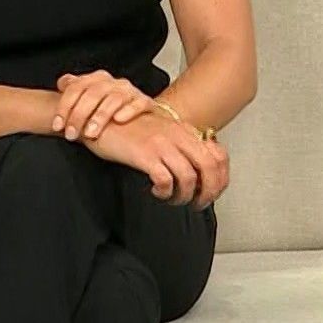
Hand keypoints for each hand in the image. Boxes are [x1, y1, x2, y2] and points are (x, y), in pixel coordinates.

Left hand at [52, 71, 152, 140]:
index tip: (57, 125)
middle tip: (71, 134)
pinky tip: (118, 120)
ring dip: (100, 116)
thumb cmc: (112, 109)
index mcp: (97, 79)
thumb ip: (76, 90)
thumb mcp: (91, 99)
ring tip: (91, 133)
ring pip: (114, 99)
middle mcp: (113, 83)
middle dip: (79, 115)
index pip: (76, 87)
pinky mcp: (145, 102)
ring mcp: (130, 92)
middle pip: (93, 93)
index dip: (64, 107)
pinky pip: (138, 103)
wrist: (142, 115)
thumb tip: (62, 83)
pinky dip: (128, 110)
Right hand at [83, 107, 229, 209]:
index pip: (219, 155)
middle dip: (208, 192)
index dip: (221, 179)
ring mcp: (162, 144)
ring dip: (184, 196)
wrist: (101, 118)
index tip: (212, 193)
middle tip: (197, 204)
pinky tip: (157, 191)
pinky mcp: (145, 154)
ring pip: (189, 177)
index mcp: (185, 131)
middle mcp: (178, 136)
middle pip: (210, 168)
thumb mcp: (162, 131)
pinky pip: (165, 179)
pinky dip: (165, 191)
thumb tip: (198, 171)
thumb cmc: (129, 128)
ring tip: (173, 199)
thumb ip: (181, 144)